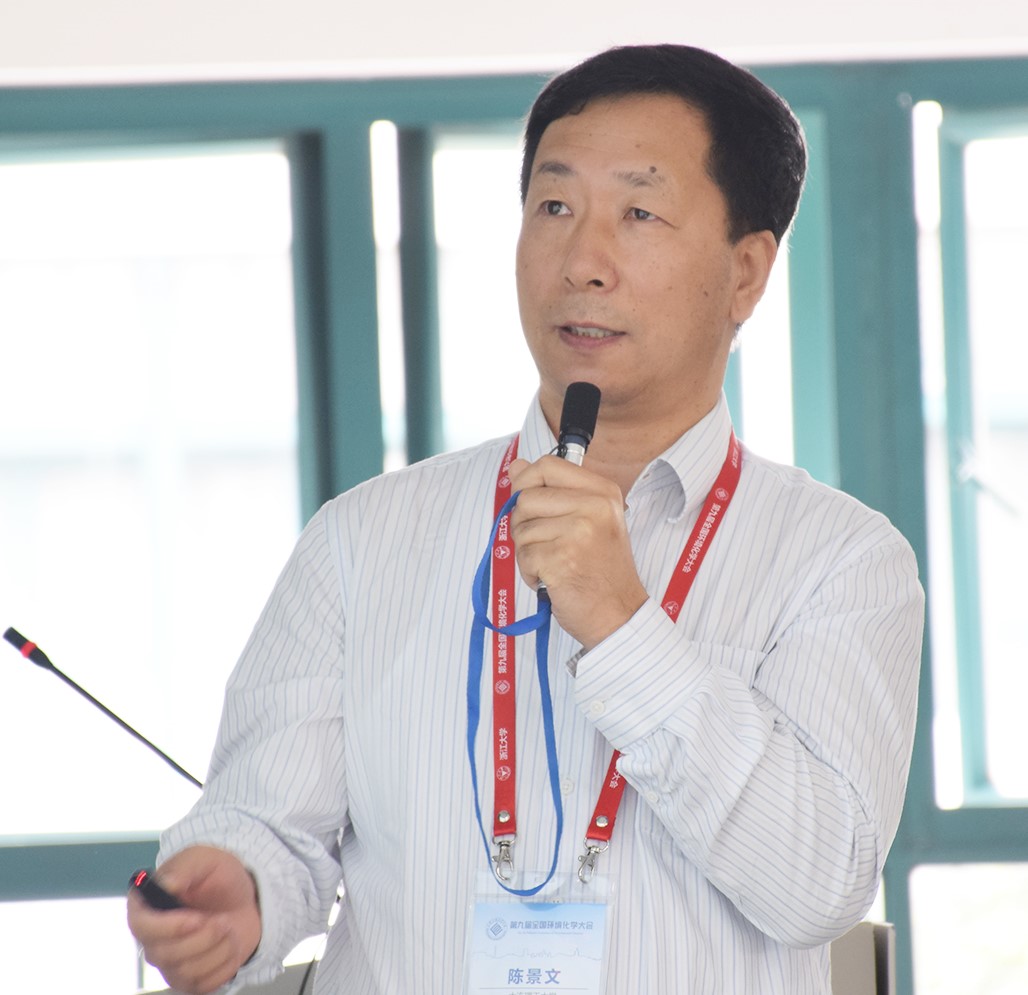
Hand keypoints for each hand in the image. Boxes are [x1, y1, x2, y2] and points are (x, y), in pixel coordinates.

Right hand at [127, 846, 261, 994]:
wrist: (244, 897)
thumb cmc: (218, 875)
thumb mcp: (204, 859)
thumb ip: (184, 868)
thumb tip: (165, 883)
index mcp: (147, 905)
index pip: (140, 925)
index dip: (167, 927)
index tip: (196, 919)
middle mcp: (152, 938)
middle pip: (163, 954)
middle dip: (202, 938)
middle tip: (223, 921)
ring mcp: (169, 962)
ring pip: (185, 972)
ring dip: (217, 949)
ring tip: (229, 928)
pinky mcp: (189, 979)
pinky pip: (203, 985)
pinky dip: (225, 964)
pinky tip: (230, 945)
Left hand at [508, 455, 647, 649]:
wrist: (619, 614)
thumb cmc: (601, 570)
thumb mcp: (588, 520)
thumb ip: (552, 491)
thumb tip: (517, 465)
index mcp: (602, 491)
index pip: (547, 465)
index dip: (527, 482)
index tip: (531, 503)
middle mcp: (594, 506)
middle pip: (526, 498)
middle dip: (524, 524)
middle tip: (547, 545)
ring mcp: (578, 532)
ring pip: (521, 528)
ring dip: (528, 552)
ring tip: (554, 564)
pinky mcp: (561, 559)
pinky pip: (523, 556)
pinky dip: (530, 572)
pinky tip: (552, 579)